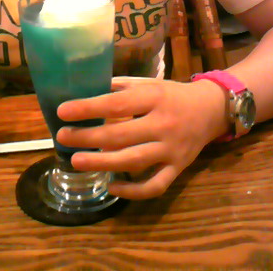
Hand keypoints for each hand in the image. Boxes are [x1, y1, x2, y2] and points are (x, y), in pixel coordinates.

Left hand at [56, 76, 225, 199]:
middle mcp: (163, 123)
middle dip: (88, 137)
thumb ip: (119, 87)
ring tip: (77, 161)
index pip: (117, 104)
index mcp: (154, 97)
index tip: (63, 111)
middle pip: (121, 134)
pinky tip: (112, 185)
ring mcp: (172, 149)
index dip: (88, 108)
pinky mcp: (178, 168)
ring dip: (103, 162)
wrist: (211, 109)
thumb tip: (84, 89)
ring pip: (134, 161)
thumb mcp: (147, 83)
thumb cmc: (171, 94)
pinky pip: (155, 185)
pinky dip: (133, 191)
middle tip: (62, 137)